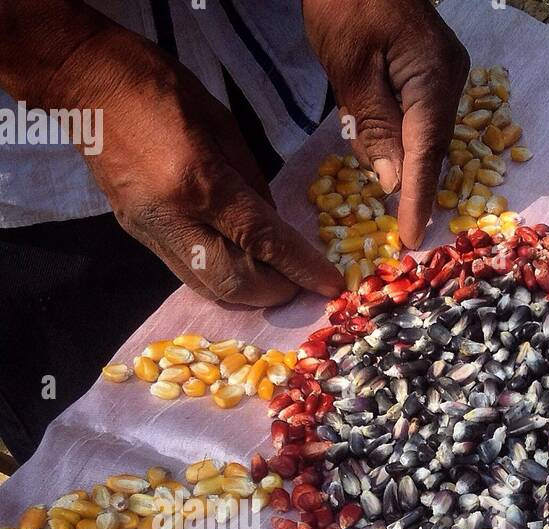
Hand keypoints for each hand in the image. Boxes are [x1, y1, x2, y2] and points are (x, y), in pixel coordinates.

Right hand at [71, 26, 340, 304]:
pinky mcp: (136, 233)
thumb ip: (253, 182)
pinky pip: (188, 273)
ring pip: (208, 287)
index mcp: (199, 182)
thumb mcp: (220, 124)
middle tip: (299, 284)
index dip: (301, 268)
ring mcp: (150, 230)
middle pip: (234, 282)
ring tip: (274, 278)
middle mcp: (173, 217)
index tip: (330, 285)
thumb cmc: (157, 86)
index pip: (263, 240)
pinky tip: (240, 264)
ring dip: (248, 293)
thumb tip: (276, 227)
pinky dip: (220, 278)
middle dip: (274, 291)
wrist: (81, 79)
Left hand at [302, 0, 468, 248]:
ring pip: (425, 135)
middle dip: (412, 187)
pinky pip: (420, 118)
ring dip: (405, 163)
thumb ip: (373, 124)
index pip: (427, 153)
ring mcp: (444, 75)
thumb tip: (393, 180)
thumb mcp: (349, 66)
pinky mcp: (431, 71)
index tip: (411, 240)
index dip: (418, 199)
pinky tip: (386, 155)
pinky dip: (403, 140)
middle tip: (397, 232)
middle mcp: (449, 80)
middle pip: (431, 148)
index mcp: (433, 79)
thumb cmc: (345, 2)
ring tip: (387, 193)